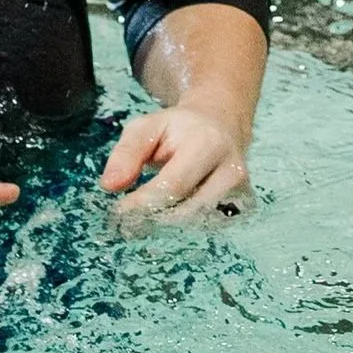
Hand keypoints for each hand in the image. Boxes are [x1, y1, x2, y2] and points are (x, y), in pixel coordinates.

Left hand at [99, 101, 250, 229]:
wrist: (223, 124)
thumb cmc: (179, 128)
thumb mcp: (148, 127)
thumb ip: (127, 153)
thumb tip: (109, 186)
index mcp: (208, 144)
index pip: (173, 185)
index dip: (144, 203)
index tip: (119, 212)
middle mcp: (231, 170)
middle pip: (186, 211)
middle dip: (152, 220)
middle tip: (128, 222)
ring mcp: (241, 191)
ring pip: (197, 225)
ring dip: (167, 227)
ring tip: (146, 219)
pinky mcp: (243, 207)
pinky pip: (208, 228)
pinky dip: (184, 228)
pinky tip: (170, 218)